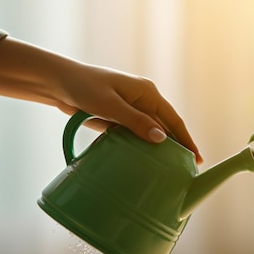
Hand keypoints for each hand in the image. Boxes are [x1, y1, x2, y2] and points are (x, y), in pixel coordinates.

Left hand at [0, 37, 202, 163]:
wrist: (56, 82)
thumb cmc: (83, 88)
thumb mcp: (110, 106)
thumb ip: (136, 122)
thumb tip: (161, 138)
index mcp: (147, 93)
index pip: (173, 119)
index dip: (186, 139)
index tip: (196, 158)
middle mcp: (142, 100)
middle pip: (164, 127)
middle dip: (174, 147)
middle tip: (184, 171)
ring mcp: (130, 109)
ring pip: (149, 132)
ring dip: (157, 149)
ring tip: (167, 170)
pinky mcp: (117, 117)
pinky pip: (133, 134)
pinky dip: (139, 147)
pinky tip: (143, 161)